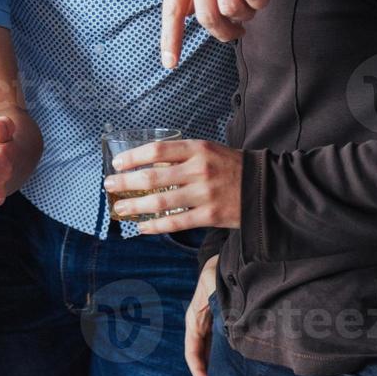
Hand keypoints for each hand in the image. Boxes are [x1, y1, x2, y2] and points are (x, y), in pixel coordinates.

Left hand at [104, 139, 242, 233]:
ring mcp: (204, 194)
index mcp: (197, 149)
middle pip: (153, 177)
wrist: (267, 188)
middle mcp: (199, 169)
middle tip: (109, 185)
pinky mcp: (210, 216)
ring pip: (161, 202)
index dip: (133, 157)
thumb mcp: (208, 151)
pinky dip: (156, 225)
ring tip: (120, 208)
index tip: (117, 163)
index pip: (157, 150)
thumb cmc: (231, 167)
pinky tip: (142, 226)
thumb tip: (148, 166)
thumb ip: (181, 157)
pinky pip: (176, 222)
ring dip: (135, 206)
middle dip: (126, 182)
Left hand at [162, 0, 279, 66]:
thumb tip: (193, 7)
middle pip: (205, 17)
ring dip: (244, 16)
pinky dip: (260, 3)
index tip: (169, 64)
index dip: (170, 38)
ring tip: (251, 7)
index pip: (172, 7)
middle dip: (222, 33)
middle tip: (235, 32)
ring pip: (230, 10)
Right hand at [185, 254, 218, 375]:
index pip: (192, 352)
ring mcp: (207, 325)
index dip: (198, 371)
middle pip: (199, 357)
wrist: (221, 260)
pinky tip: (230, 368)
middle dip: (206, 374)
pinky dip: (220, 358)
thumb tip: (229, 330)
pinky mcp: (217, 323)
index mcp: (194, 320)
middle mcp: (198, 325)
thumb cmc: (217, 274)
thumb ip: (219, 310)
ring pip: (208, 353)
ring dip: (214, 368)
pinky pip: (216, 345)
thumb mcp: (215, 292)